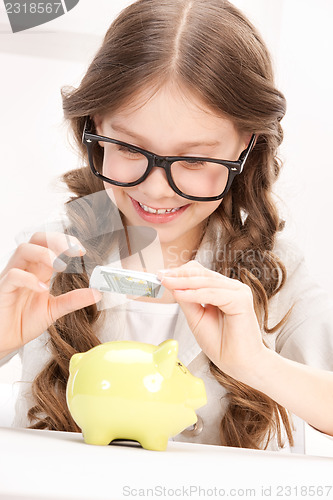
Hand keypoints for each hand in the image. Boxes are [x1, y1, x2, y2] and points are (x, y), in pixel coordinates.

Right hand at [0, 232, 101, 356]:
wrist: (4, 340)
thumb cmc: (23, 321)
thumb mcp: (55, 310)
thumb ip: (74, 300)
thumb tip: (97, 292)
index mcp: (39, 270)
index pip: (51, 244)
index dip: (66, 242)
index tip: (82, 250)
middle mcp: (26, 268)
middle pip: (37, 239)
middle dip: (56, 239)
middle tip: (73, 250)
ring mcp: (13, 277)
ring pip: (24, 250)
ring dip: (44, 253)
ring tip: (60, 266)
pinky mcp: (3, 289)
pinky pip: (14, 275)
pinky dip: (30, 279)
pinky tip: (42, 288)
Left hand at [158, 261, 266, 381]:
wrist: (239, 364)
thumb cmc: (221, 344)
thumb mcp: (196, 318)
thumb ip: (187, 301)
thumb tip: (172, 284)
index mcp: (222, 289)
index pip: (199, 273)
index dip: (180, 272)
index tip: (161, 274)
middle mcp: (232, 287)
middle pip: (202, 273)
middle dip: (179, 274)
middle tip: (160, 275)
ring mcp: (238, 292)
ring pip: (206, 281)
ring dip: (184, 281)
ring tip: (166, 282)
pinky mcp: (241, 300)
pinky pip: (213, 293)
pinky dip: (195, 294)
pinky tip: (181, 294)